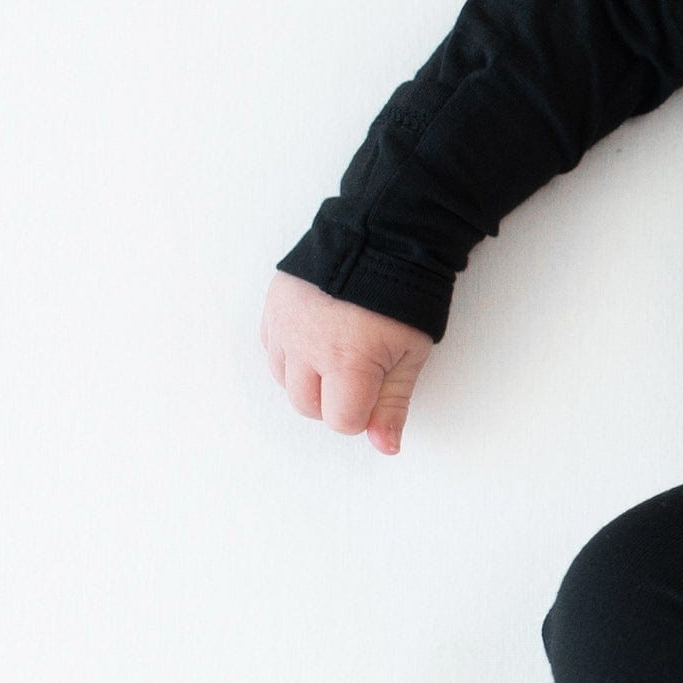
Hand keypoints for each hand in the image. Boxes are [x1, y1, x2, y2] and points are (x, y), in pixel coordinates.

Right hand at [260, 269, 435, 453]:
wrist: (382, 236)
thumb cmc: (404, 295)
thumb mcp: (411, 353)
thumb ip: (394, 403)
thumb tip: (384, 446)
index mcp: (347, 361)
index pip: (341, 420)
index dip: (363, 412)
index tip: (377, 388)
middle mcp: (307, 346)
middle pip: (307, 405)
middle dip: (334, 399)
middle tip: (360, 372)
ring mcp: (285, 325)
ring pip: (284, 380)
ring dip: (308, 378)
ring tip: (338, 351)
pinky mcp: (273, 306)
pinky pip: (271, 348)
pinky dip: (290, 353)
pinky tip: (316, 337)